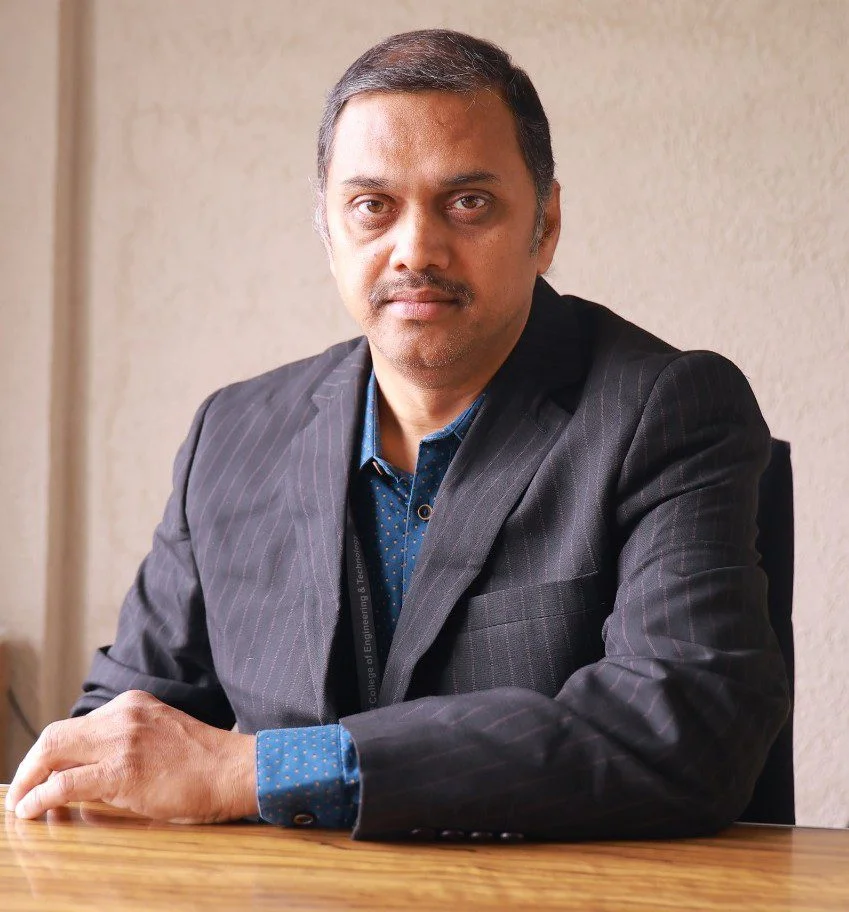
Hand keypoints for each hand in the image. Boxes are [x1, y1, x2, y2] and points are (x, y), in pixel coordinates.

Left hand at [4, 691, 257, 822]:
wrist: (234, 769)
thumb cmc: (205, 762)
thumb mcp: (162, 735)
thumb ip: (128, 743)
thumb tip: (88, 774)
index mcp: (133, 704)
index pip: (78, 725)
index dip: (54, 752)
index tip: (44, 773)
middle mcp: (123, 715)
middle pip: (56, 733)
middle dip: (31, 763)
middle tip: (22, 789)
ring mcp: (123, 740)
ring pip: (54, 751)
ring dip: (28, 779)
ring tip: (21, 803)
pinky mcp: (123, 770)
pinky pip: (66, 783)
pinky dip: (40, 798)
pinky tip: (32, 810)